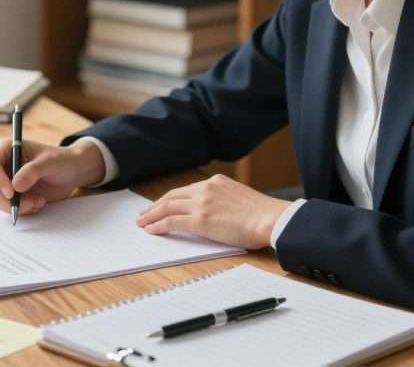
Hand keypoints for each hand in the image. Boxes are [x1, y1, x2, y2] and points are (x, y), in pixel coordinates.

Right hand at [0, 138, 105, 215]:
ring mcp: (6, 181)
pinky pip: (9, 207)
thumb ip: (33, 171)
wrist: (73, 172)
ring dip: (17, 206)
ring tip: (38, 202)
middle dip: (6, 199)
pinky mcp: (13, 195)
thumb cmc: (62, 160)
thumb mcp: (51, 162)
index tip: (12, 192)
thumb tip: (15, 186)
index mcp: (7, 149)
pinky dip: (23, 210)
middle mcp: (3, 165)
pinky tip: (38, 203)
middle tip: (26, 204)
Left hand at [136, 174, 289, 248]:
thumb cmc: (262, 214)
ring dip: (151, 216)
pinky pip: (171, 222)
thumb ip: (221, 200)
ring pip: (167, 208)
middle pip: (171, 196)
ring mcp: (201, 204)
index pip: (185, 190)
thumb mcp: (238, 198)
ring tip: (142, 223)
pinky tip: (151, 230)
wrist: (271, 219)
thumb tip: (211, 213)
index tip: (161, 205)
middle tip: (144, 214)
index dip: (169, 199)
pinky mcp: (200, 220)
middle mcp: (205, 189)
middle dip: (155, 206)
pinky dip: (158, 226)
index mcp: (215, 182)